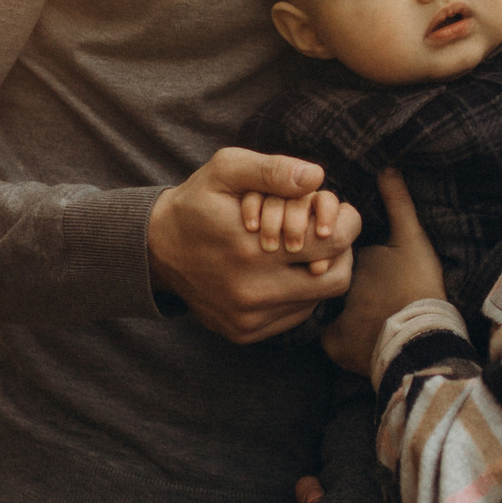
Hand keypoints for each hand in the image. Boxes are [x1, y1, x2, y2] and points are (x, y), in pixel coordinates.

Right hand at [147, 148, 359, 343]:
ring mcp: (248, 318)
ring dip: (320, 273)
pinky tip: (285, 272)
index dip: (346, 225)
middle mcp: (251, 292)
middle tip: (330, 234)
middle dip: (340, 253)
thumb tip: (316, 176)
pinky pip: (295, 316)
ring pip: (318, 300)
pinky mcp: (244, 332)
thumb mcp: (225, 170)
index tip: (339, 215)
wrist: (155, 250)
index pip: (332, 244)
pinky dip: (300, 293)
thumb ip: (272, 170)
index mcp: (250, 249)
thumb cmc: (196, 204)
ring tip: (306, 250)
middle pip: (334, 279)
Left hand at [324, 170, 448, 377]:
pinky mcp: (336, 346)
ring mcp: (331, 316)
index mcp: (347, 258)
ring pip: (327, 311)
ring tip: (365, 316)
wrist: (419, 337)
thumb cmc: (416, 284)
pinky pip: (332, 341)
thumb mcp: (412, 240)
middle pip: (325, 281)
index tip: (372, 267)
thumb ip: (398, 204)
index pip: (331, 252)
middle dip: (333, 282)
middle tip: (369, 291)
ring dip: (341, 313)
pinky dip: (343, 342)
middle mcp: (330, 287)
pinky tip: (360, 341)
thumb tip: (387, 168)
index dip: (344, 256)